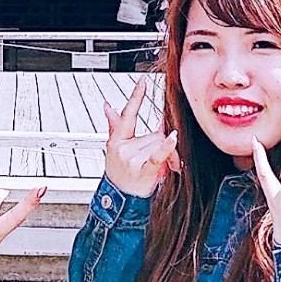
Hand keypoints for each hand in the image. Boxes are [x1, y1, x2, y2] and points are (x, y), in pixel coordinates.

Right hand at [104, 76, 178, 196]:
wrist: (121, 200)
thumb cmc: (120, 174)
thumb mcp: (114, 148)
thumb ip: (113, 126)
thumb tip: (108, 106)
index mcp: (117, 141)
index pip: (128, 114)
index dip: (135, 96)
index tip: (143, 81)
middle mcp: (124, 148)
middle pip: (154, 134)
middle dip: (162, 144)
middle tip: (163, 159)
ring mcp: (133, 159)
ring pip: (160, 144)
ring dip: (168, 154)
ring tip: (165, 168)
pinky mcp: (144, 170)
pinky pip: (158, 155)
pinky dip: (167, 147)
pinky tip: (173, 137)